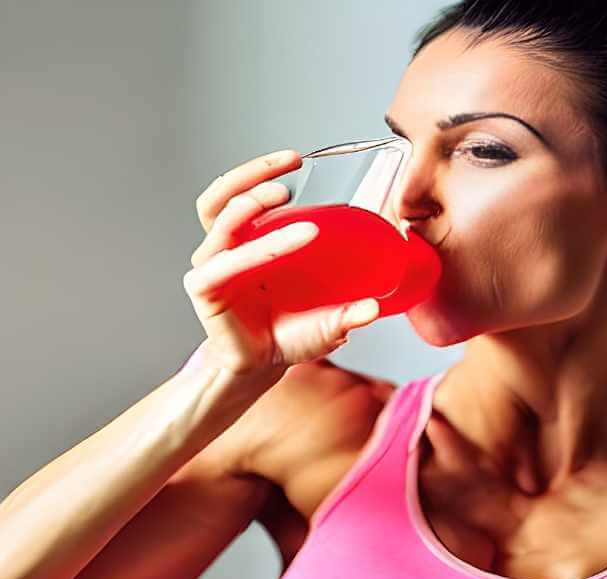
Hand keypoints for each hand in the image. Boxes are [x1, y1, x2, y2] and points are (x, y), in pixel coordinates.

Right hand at [183, 149, 380, 379]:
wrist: (262, 368)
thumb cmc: (287, 335)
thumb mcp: (327, 320)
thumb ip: (349, 311)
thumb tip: (377, 307)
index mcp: (247, 241)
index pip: (240, 192)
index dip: (259, 171)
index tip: (294, 159)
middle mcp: (224, 248)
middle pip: (224, 196)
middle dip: (252, 175)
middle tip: (289, 169)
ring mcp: (212, 267)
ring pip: (223, 221)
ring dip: (250, 202)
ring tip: (282, 195)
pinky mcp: (205, 289)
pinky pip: (224, 263)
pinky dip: (252, 250)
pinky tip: (276, 245)